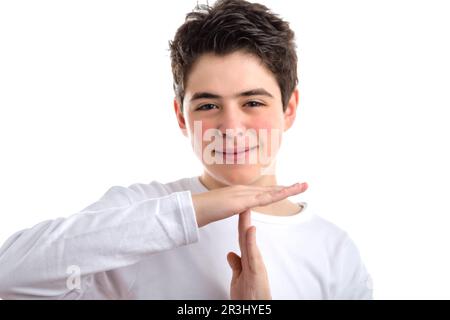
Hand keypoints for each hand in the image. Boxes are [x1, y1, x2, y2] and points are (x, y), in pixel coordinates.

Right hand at [192, 182, 307, 226]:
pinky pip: (261, 199)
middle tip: (304, 185)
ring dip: (287, 189)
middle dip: (288, 187)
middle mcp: (244, 190)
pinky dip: (275, 195)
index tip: (290, 188)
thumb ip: (232, 206)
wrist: (194, 208)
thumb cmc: (205, 210)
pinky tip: (285, 193)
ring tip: (303, 186)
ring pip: (270, 192)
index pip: (264, 191)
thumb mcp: (222, 208)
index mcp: (240, 193)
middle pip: (270, 189)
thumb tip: (237, 207)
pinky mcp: (240, 201)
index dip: (278, 190)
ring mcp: (242, 194)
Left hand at [227, 209, 270, 299]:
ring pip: (250, 242)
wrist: (256, 311)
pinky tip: (251, 230)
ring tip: (246, 208)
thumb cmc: (248, 298)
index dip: (240, 223)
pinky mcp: (258, 272)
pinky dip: (251, 242)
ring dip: (248, 225)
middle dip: (244, 218)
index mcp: (248, 260)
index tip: (237, 208)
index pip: (243, 238)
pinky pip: (253, 255)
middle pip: (246, 235)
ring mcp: (256, 265)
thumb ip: (236, 265)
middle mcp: (253, 260)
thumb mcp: (238, 279)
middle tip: (243, 200)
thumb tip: (231, 254)